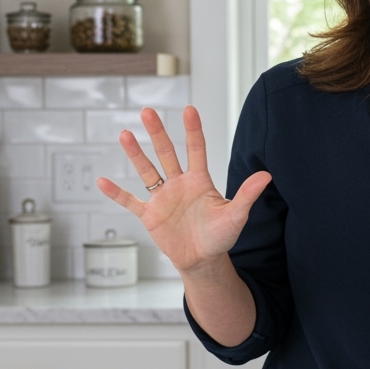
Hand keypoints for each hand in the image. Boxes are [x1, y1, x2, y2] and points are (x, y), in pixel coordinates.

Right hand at [96, 106, 271, 275]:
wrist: (203, 260)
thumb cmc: (221, 236)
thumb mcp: (236, 215)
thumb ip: (247, 194)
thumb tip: (267, 175)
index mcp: (200, 181)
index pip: (196, 149)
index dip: (193, 130)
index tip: (189, 109)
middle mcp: (179, 184)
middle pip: (166, 153)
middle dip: (157, 133)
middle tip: (148, 112)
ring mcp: (162, 198)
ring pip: (147, 171)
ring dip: (136, 154)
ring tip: (125, 135)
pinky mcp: (150, 215)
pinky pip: (130, 201)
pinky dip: (117, 193)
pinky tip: (102, 181)